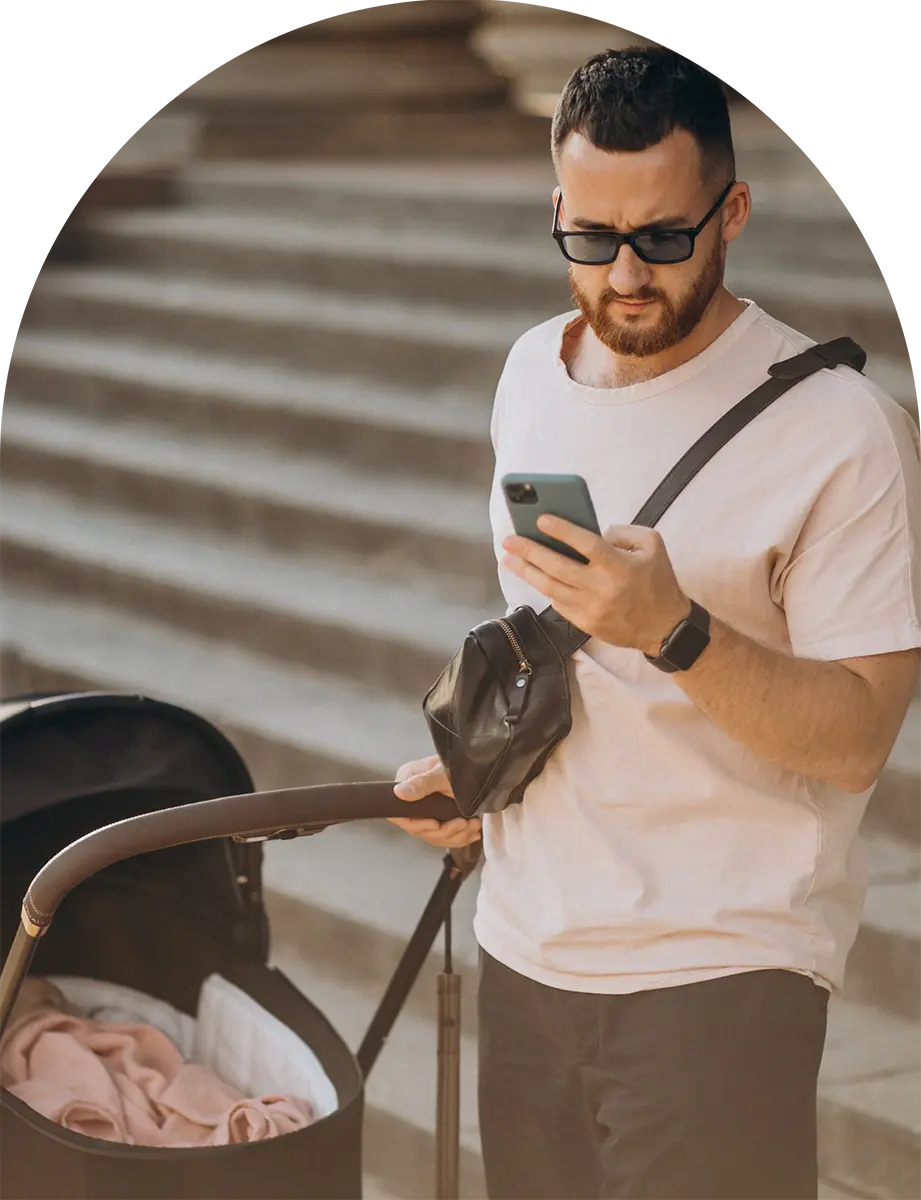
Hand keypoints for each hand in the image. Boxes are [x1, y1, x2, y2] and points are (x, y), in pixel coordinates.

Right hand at [389, 754, 481, 848]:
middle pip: (420, 828)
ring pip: (434, 835)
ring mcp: (426, 808)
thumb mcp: (443, 773)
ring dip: (455, 835)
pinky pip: (445, 836)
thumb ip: (423, 783)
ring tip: (472, 825)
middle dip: (444, 831)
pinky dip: (460, 837)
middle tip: (463, 824)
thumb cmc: (461, 762)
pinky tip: (472, 832)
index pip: (400, 813)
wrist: (479, 763)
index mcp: (407, 782)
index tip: (436, 824)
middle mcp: (413, 797)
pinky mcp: (440, 815)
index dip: (418, 824)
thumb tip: (400, 792)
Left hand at [502, 516, 690, 655]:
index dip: (562, 531)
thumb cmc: (658, 582)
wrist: (666, 628)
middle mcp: (602, 588)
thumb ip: (623, 532)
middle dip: (529, 551)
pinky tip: (532, 575)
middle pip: (557, 567)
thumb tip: (593, 531)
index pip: (585, 544)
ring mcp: (591, 609)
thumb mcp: (652, 545)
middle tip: (509, 539)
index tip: (541, 519)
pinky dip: (544, 588)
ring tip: (509, 557)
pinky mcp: (586, 624)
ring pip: (550, 588)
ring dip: (526, 571)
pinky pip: (558, 603)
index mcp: (619, 566)